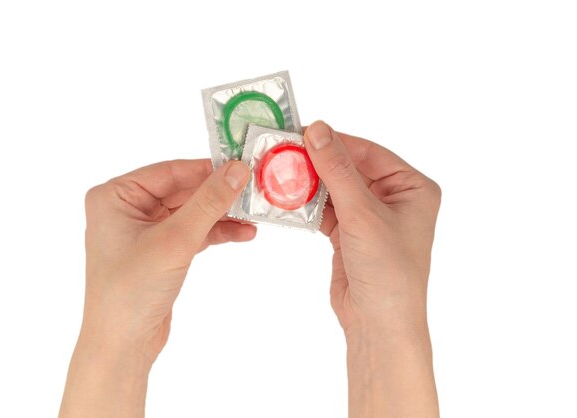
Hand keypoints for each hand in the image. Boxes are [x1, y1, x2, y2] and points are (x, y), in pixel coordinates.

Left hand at [60, 159, 253, 417]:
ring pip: (190, 212)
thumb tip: (237, 170)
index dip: (207, 169)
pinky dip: (214, 233)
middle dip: (218, 196)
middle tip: (252, 192)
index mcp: (115, 196)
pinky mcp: (158, 251)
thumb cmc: (130, 292)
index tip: (241, 167)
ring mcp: (143, 231)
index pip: (170, 172)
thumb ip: (208, 202)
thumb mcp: (175, 240)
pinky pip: (191, 232)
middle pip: (182, 191)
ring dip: (220, 216)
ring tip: (252, 218)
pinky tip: (241, 234)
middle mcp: (126, 209)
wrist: (122, 345)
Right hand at [304, 121, 440, 416]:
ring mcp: (370, 216)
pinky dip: (307, 205)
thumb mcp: (363, 214)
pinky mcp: (350, 233)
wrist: (379, 323)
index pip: (368, 152)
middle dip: (318, 163)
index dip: (335, 141)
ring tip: (280, 172)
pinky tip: (287, 197)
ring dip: (309, 184)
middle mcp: (394, 198)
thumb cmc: (388, 270)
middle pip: (349, 168)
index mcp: (412, 187)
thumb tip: (318, 129)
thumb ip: (338, 170)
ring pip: (335, 189)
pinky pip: (326, 210)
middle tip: (284, 152)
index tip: (302, 132)